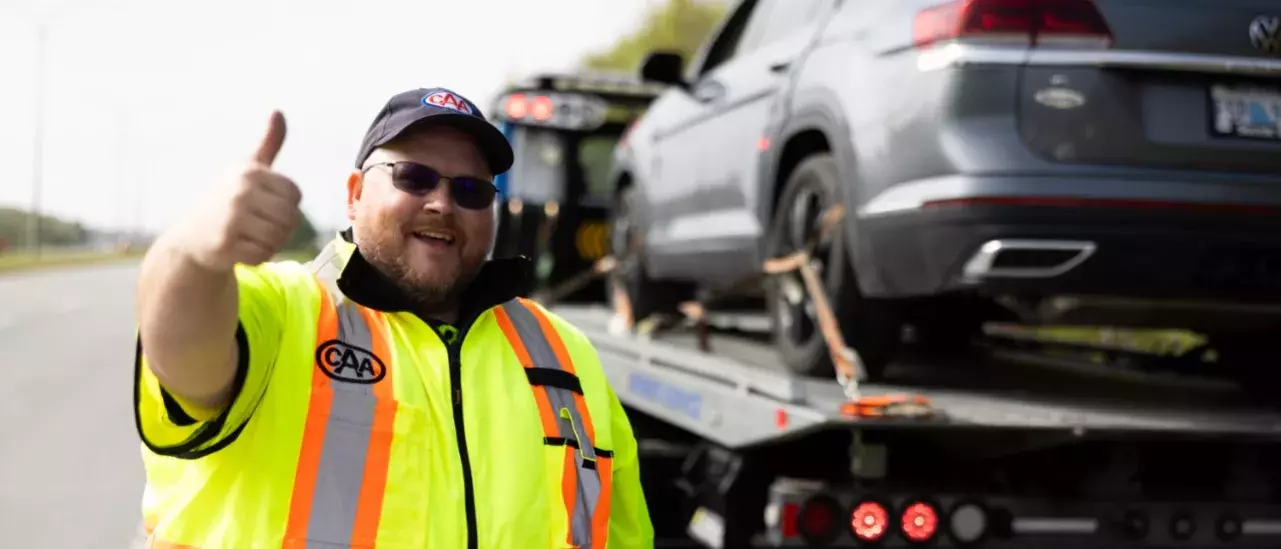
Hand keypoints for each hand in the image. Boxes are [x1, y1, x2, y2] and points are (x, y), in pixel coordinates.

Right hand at [180, 111, 302, 271]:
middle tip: (258, 225)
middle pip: (292, 218)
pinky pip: (264, 255)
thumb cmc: (227, 199)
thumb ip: (267, 143)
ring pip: (280, 238)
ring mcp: (231, 218)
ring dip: (271, 243)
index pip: (295, 196)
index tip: (263, 205)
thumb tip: (278, 111)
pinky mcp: (225, 245)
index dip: (285, 205)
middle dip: (281, 227)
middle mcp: (240, 191)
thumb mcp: (246, 168)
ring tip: (250, 236)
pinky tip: (240, 249)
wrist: (192, 237)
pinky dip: (258, 257)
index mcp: (249, 172)